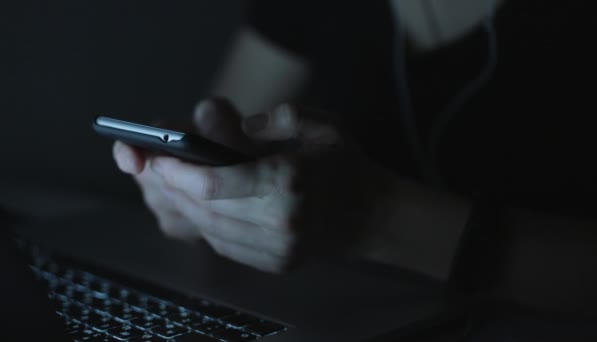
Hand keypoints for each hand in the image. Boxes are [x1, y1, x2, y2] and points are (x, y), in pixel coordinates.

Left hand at [114, 99, 399, 272]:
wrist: (372, 216)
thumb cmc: (346, 165)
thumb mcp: (322, 124)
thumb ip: (277, 117)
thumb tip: (235, 125)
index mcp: (289, 181)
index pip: (213, 183)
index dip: (174, 172)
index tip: (153, 157)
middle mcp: (280, 221)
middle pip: (202, 208)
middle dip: (168, 188)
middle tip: (148, 167)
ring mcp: (277, 248)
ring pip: (209, 229)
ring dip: (182, 206)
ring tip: (165, 183)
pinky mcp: (274, 262)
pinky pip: (224, 244)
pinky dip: (203, 223)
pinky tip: (196, 204)